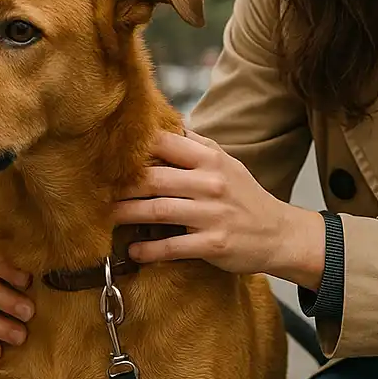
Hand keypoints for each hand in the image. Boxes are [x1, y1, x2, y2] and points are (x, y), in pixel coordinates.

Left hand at [111, 128, 326, 289]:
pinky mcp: (212, 244)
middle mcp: (211, 183)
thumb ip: (197, 147)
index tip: (111, 155)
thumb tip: (165, 127)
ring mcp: (212, 215)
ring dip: (127, 214)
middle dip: (122, 185)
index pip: (166, 144)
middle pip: (154, 178)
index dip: (135, 147)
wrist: (278, 234)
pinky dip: (148, 250)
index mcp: (211, 160)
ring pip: (157, 210)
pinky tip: (133, 251)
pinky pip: (171, 246)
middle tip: (99, 190)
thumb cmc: (246, 197)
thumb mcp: (227, 164)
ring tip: (107, 217)